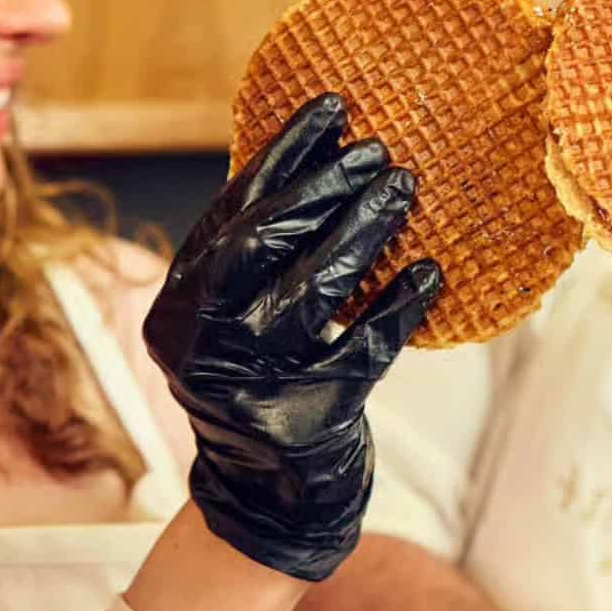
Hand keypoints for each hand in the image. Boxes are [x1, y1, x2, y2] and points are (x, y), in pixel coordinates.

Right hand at [144, 92, 440, 577]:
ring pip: (309, 292)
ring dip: (362, 232)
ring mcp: (246, 385)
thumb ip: (262, 253)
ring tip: (405, 189)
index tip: (333, 107)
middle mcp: (199, 341)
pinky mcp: (300, 423)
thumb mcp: (238, 317)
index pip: (231, 208)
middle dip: (322, 186)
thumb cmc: (265, 384)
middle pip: (261, 242)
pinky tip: (432, 272)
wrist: (266, 503)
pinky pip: (361, 352)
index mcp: (179, 301)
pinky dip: (398, 308)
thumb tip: (332, 152)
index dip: (283, 153)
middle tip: (378, 150)